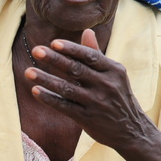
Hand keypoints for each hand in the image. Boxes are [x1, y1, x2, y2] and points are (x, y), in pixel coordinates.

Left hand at [25, 29, 160, 160]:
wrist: (131, 130)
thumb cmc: (118, 96)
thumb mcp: (114, 74)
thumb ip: (97, 54)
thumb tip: (87, 31)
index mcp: (113, 70)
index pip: (90, 56)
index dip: (72, 49)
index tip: (54, 43)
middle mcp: (106, 85)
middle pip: (76, 70)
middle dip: (55, 59)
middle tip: (36, 50)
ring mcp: (96, 102)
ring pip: (68, 89)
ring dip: (46, 79)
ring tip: (28, 71)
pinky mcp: (87, 118)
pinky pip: (65, 106)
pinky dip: (49, 98)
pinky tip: (35, 91)